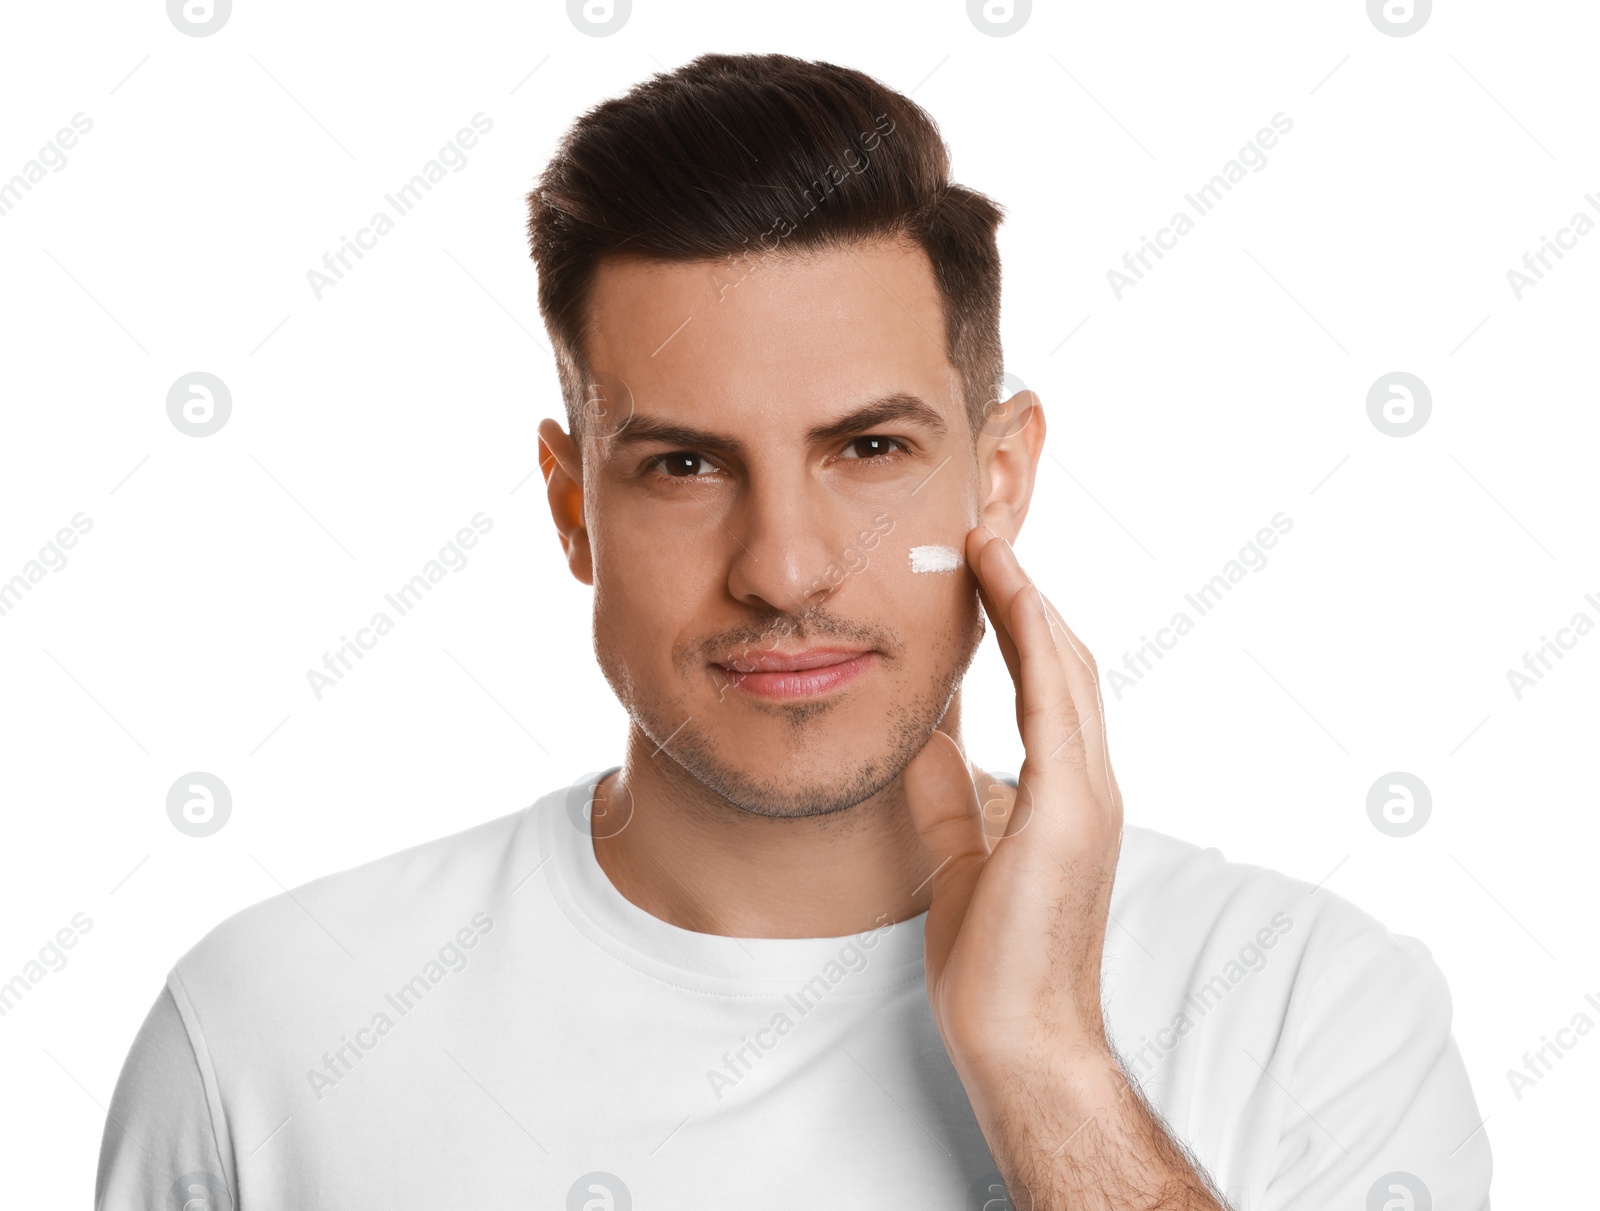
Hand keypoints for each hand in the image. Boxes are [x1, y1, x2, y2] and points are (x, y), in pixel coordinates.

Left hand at [902, 525, 1123, 1079]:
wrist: (1020, 1042)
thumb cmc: (993, 964)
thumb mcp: (958, 854)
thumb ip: (950, 791)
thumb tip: (924, 733)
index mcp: (1066, 795)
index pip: (1049, 685)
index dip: (1020, 622)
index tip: (982, 571)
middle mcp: (1089, 783)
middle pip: (1063, 660)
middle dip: (1025, 592)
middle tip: (983, 533)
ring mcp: (1088, 795)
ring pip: (1064, 665)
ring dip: (1027, 595)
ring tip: (987, 540)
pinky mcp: (1072, 811)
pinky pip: (1053, 701)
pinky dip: (1032, 636)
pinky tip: (1005, 590)